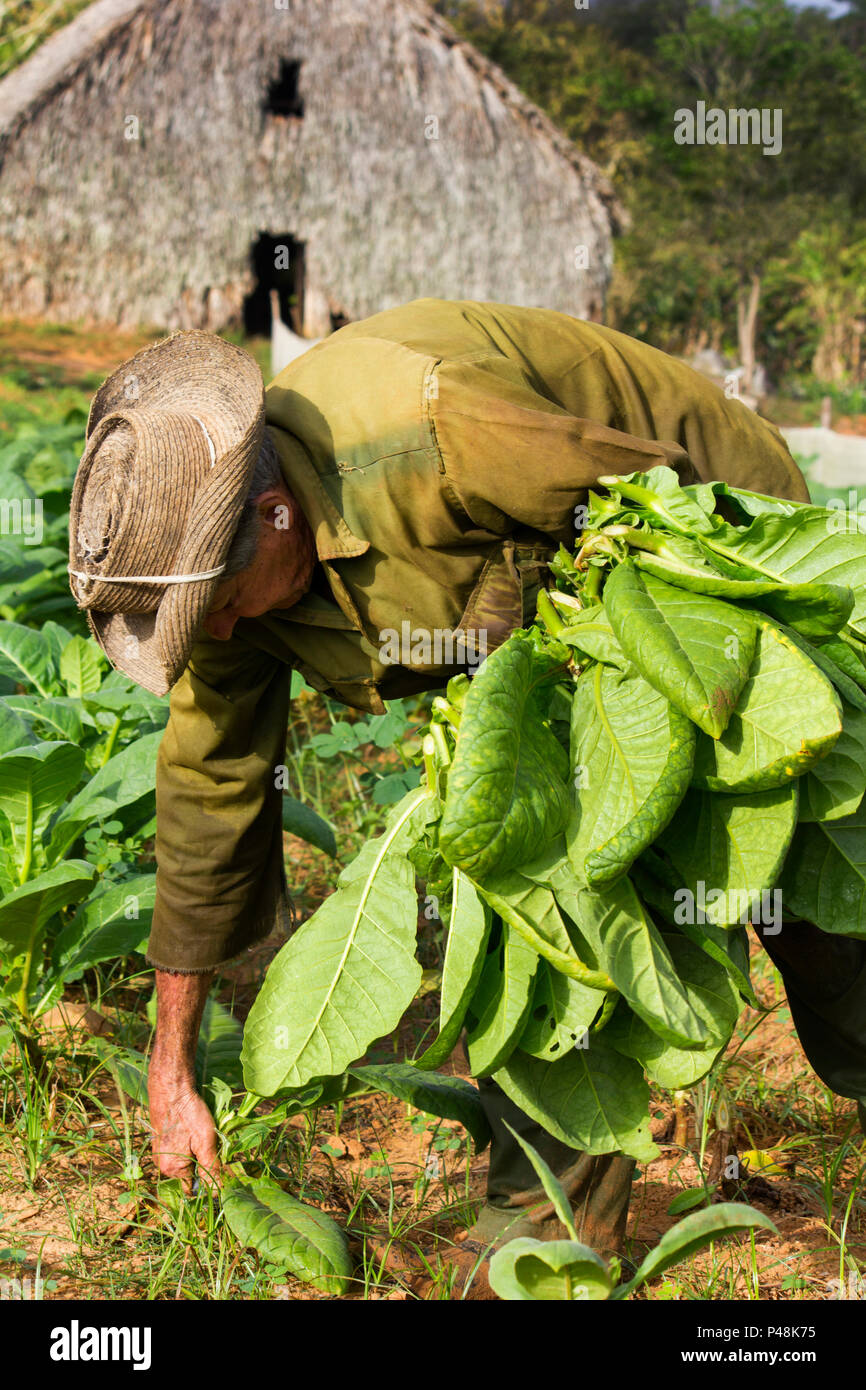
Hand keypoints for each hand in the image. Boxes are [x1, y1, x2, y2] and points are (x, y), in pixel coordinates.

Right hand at [148, 1057, 221, 1194]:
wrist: (171, 1087)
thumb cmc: (188, 1114)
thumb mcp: (205, 1142)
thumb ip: (211, 1168)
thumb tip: (219, 1191)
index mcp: (172, 1169)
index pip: (192, 1188)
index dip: (208, 1182)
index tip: (221, 1170)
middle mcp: (162, 1164)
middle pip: (189, 1173)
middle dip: (203, 1164)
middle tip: (214, 1145)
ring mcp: (160, 1151)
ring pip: (185, 1160)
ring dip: (196, 1152)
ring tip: (204, 1134)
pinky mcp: (161, 1139)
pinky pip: (178, 1149)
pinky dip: (189, 1143)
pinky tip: (194, 1128)